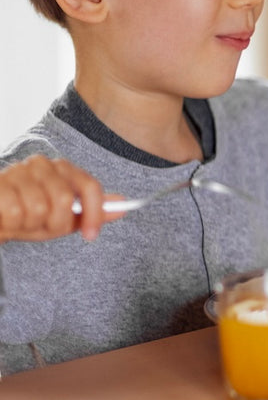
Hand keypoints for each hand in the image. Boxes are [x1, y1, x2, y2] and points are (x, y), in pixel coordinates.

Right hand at [0, 155, 118, 241]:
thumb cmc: (30, 218)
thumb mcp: (65, 218)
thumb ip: (93, 211)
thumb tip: (122, 205)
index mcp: (64, 170)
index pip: (90, 186)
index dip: (94, 213)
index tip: (91, 235)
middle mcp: (43, 164)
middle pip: (65, 199)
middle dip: (56, 223)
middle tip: (43, 226)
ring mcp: (19, 170)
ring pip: (39, 208)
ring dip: (32, 225)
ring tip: (23, 222)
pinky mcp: (0, 182)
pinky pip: (16, 211)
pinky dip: (14, 223)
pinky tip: (8, 218)